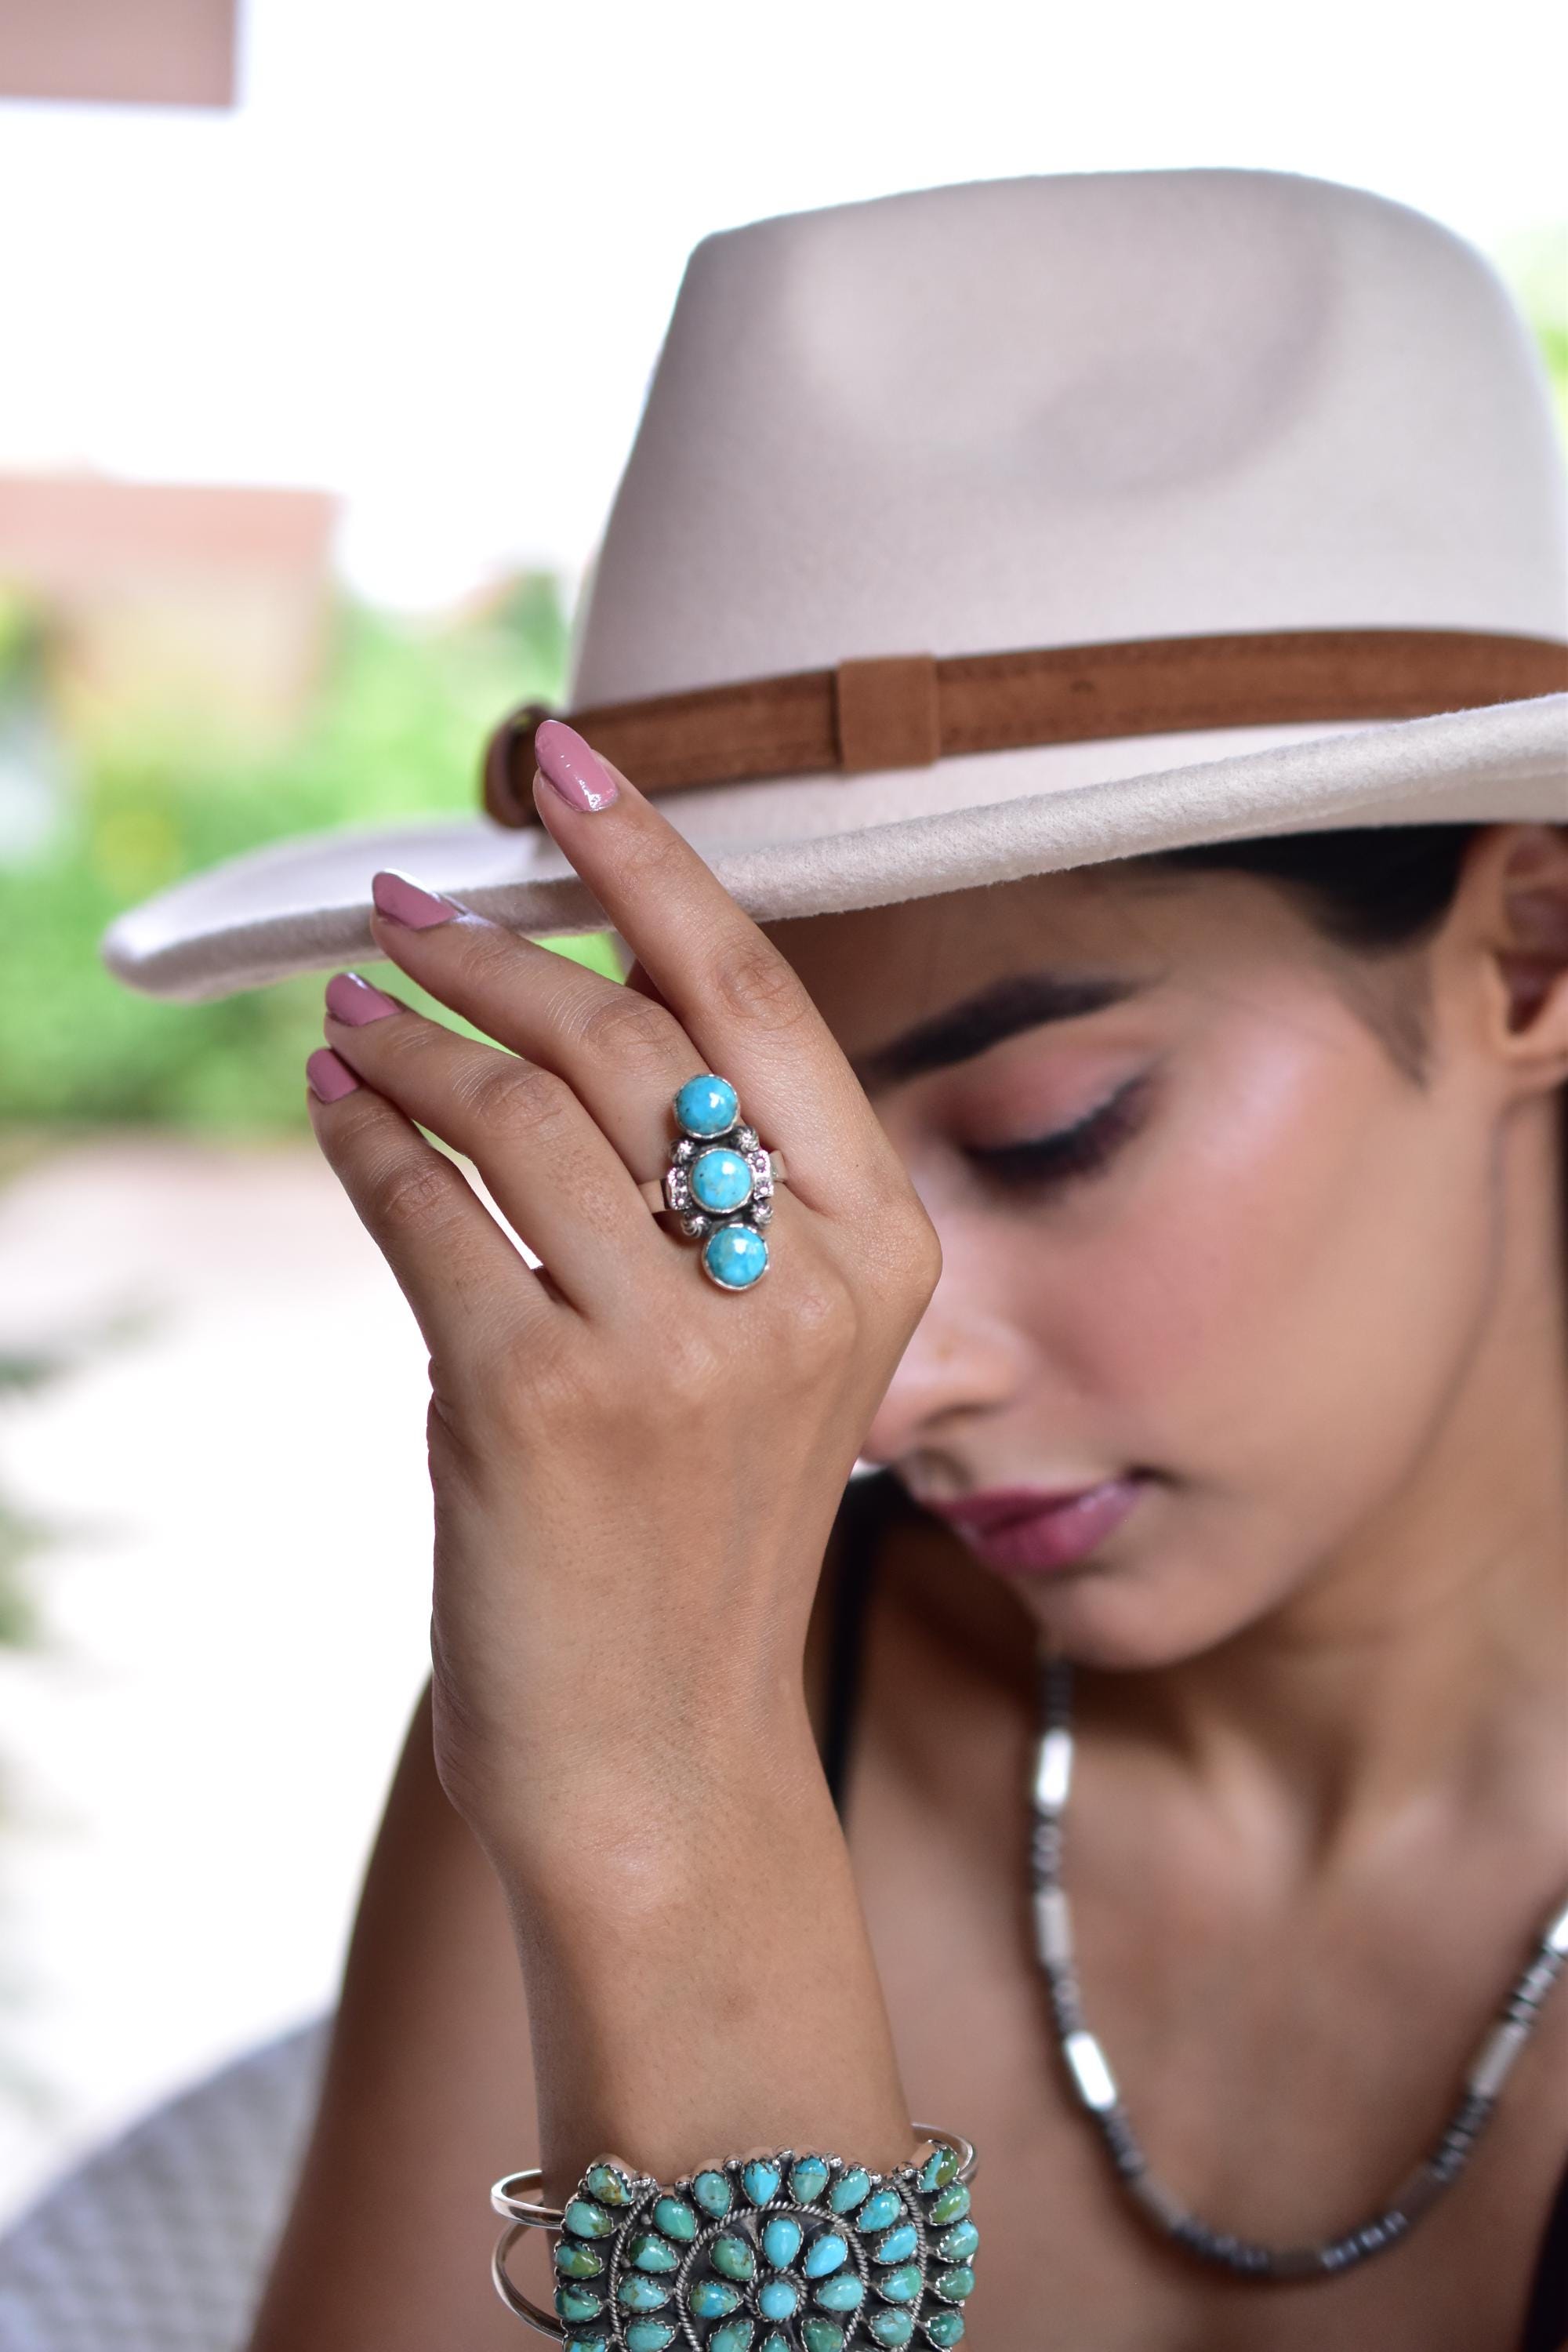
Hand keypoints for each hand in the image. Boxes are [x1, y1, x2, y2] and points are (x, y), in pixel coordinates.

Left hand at [304, 729, 939, 1871]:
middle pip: (623, 1034)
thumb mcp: (758, 1357)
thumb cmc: (695, 1548)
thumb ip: (711, 1197)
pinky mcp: (545, 1404)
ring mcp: (679, 1348)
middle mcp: (803, 1285)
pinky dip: (360, 1138)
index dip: (652, 858)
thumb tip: (552, 1014)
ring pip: (512, 1110)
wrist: (662, 1767)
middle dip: (495, 951)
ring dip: (408, 1038)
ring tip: (349, 1014)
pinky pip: (424, 1212)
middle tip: (402, 915)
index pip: (757, 999)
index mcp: (885, 1250)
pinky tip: (333, 1105)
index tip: (565, 760)